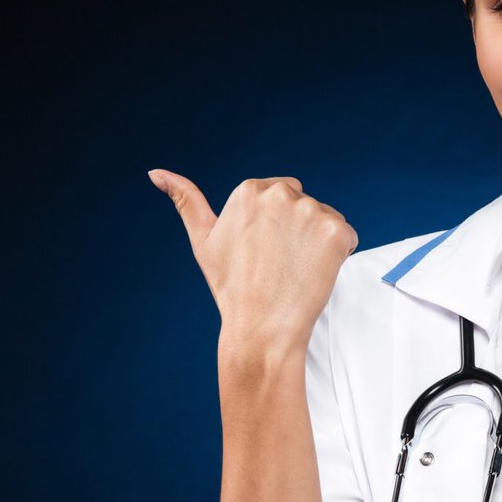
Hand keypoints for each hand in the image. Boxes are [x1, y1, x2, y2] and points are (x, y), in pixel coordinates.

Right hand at [148, 169, 358, 352]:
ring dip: (317, 243)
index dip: (276, 226)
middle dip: (298, 229)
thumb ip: (185, 200)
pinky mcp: (336, 231)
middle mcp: (280, 193)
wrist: (261, 328)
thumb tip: (154, 172)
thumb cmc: (231, 287)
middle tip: (280, 263)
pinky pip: (346, 236)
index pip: (280, 193)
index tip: (264, 252)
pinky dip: (338, 255)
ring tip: (295, 270)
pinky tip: (315, 273)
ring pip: (325, 220)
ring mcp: (310, 211)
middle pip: (304, 203)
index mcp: (249, 190)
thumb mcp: (203, 240)